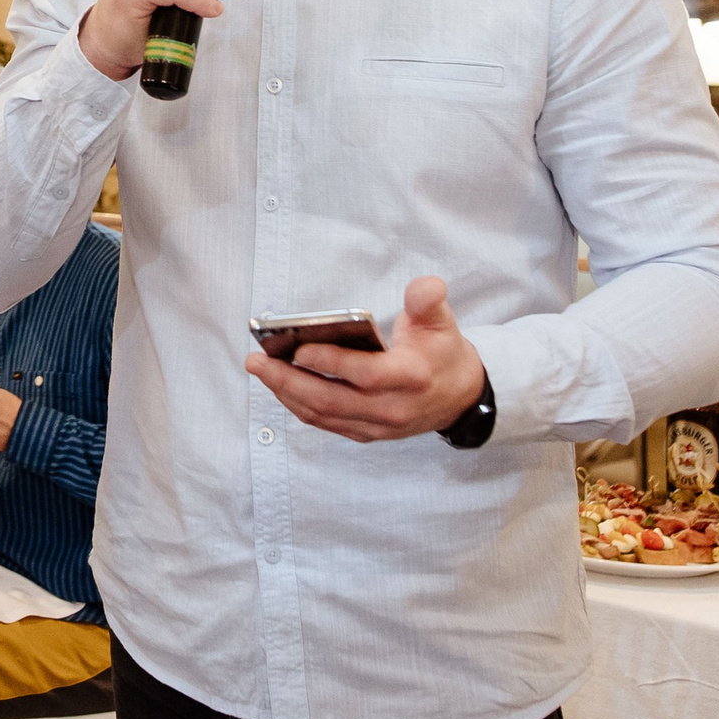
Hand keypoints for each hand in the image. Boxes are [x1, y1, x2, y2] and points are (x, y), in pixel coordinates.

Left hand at [243, 276, 485, 441]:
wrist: (461, 397)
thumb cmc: (443, 353)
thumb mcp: (442, 322)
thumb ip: (428, 302)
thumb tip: (425, 285)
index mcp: (411, 377)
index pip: (366, 375)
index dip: (331, 362)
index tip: (299, 347)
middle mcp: (393, 408)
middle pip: (332, 400)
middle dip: (289, 381)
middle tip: (257, 361)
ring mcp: (379, 426)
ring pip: (323, 414)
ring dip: (287, 394)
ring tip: (261, 369)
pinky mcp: (367, 433)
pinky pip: (326, 423)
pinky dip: (299, 406)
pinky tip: (280, 386)